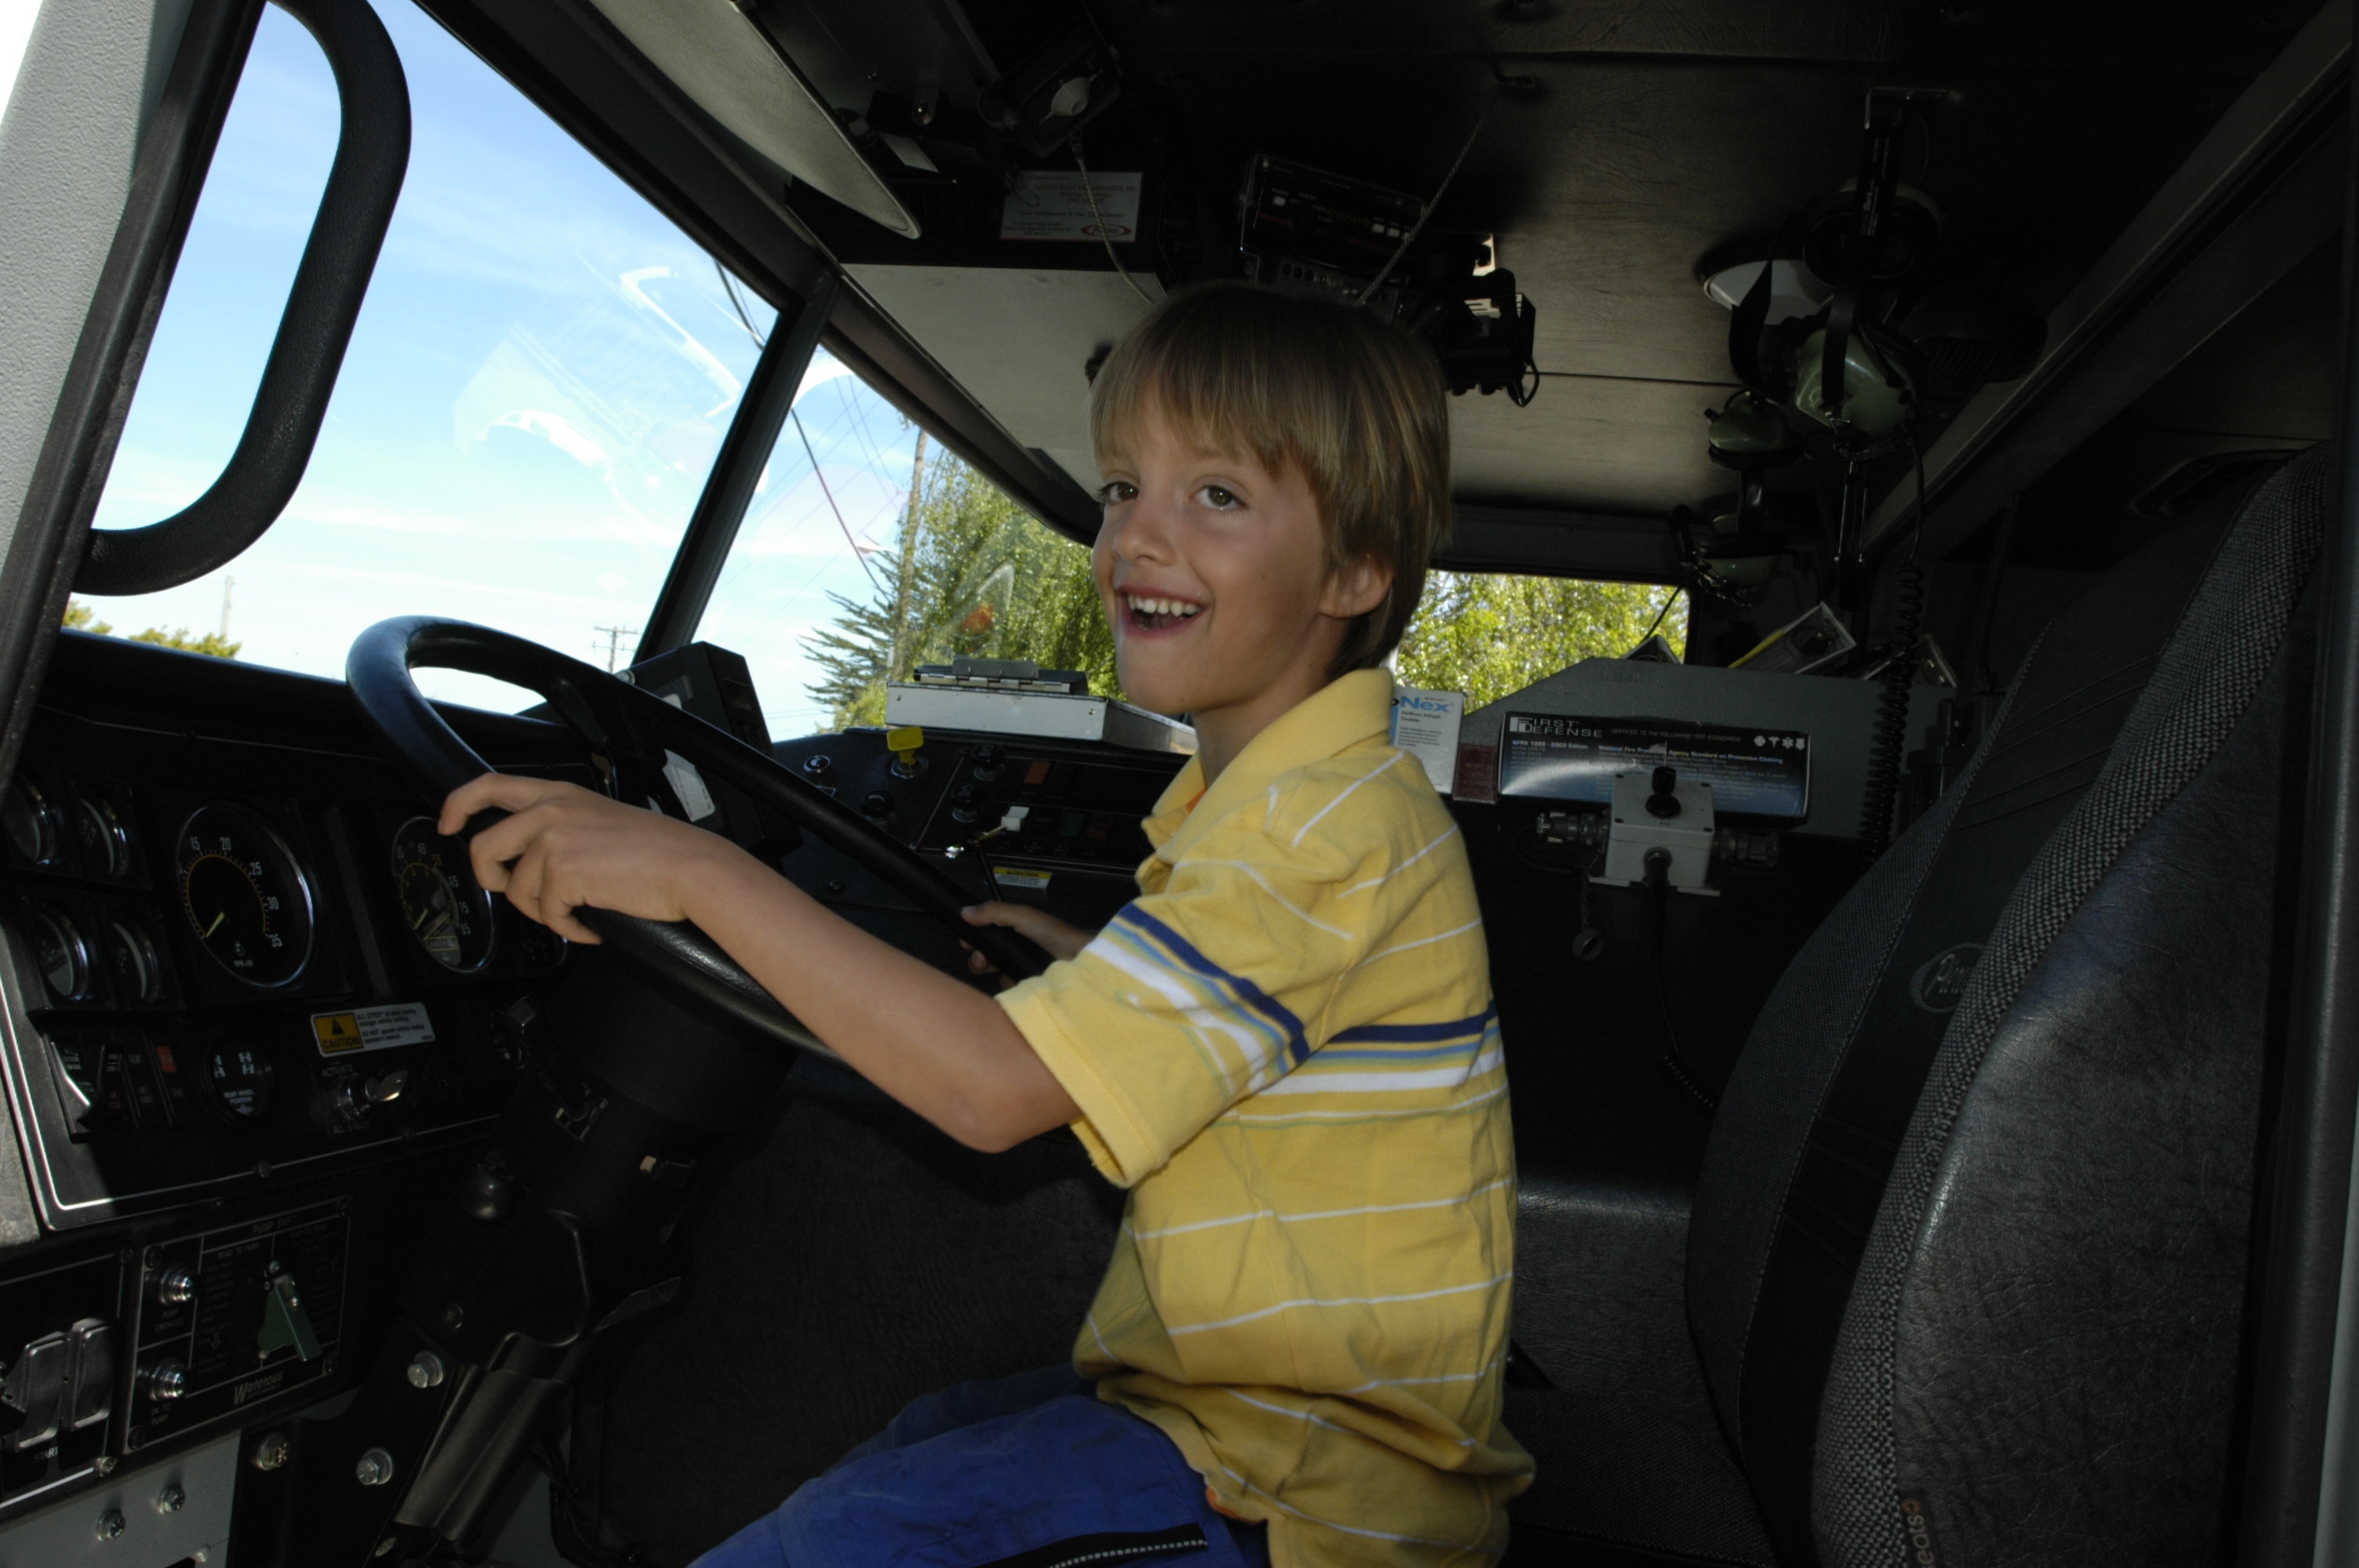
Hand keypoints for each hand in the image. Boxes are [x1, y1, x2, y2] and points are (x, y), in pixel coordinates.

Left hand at [438, 773, 751, 944]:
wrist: (691, 867)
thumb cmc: (661, 851)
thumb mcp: (601, 820)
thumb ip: (561, 828)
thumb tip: (533, 862)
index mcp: (560, 794)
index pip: (490, 786)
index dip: (458, 805)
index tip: (449, 824)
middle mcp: (551, 810)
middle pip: (484, 846)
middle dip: (490, 878)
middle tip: (510, 890)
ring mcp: (554, 840)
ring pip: (516, 890)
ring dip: (546, 910)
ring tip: (579, 909)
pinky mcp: (562, 871)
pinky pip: (546, 915)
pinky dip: (571, 927)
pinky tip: (594, 922)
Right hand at [960, 901, 1091, 985]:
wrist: (1081, 959)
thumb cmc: (1053, 935)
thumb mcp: (1023, 916)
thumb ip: (995, 912)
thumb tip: (964, 912)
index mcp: (1013, 931)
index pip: (985, 937)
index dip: (972, 940)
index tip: (966, 944)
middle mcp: (1015, 951)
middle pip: (985, 958)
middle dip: (978, 960)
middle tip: (982, 960)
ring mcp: (1021, 971)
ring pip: (996, 975)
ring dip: (996, 973)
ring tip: (1003, 969)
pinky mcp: (1028, 988)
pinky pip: (1010, 991)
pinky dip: (1011, 987)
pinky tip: (1019, 982)